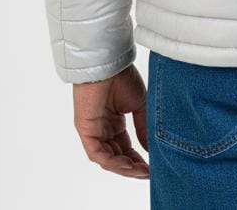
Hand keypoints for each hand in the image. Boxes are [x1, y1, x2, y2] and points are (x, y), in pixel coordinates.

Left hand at [72, 63, 148, 179]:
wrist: (109, 63)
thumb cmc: (122, 77)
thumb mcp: (139, 105)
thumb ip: (143, 127)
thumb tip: (150, 149)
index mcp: (114, 122)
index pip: (125, 148)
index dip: (137, 159)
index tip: (151, 167)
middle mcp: (103, 129)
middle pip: (116, 156)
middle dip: (132, 167)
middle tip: (147, 173)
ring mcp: (93, 131)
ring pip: (107, 158)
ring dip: (123, 167)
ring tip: (140, 171)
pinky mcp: (85, 130)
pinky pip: (97, 153)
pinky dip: (112, 162)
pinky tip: (126, 165)